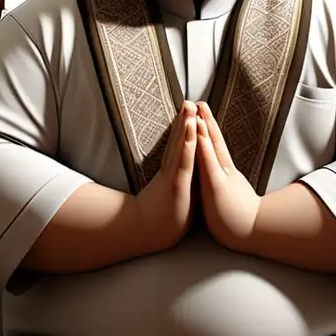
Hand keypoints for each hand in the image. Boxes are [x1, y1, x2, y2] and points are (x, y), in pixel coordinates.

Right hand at [133, 101, 196, 251]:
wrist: (143, 234)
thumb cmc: (156, 221)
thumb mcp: (167, 201)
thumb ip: (170, 189)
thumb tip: (170, 185)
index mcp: (171, 175)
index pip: (177, 147)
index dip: (182, 129)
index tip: (187, 113)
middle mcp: (171, 171)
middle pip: (178, 141)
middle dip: (184, 121)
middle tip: (188, 102)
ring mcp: (174, 176)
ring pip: (181, 147)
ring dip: (186, 126)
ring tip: (190, 108)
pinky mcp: (176, 184)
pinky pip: (184, 161)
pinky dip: (188, 145)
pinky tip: (192, 131)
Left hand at [195, 102, 260, 249]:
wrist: (252, 236)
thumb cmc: (239, 222)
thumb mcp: (231, 200)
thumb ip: (227, 188)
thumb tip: (226, 183)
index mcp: (225, 176)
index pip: (216, 149)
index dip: (209, 131)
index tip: (201, 114)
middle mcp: (226, 173)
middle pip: (215, 142)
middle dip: (207, 121)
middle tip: (199, 102)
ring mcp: (222, 179)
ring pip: (212, 149)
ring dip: (205, 128)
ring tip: (198, 110)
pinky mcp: (218, 188)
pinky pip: (209, 165)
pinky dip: (204, 149)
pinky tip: (199, 135)